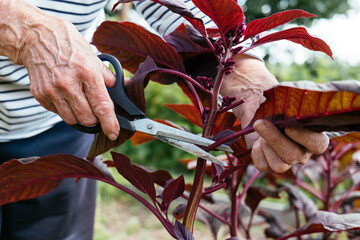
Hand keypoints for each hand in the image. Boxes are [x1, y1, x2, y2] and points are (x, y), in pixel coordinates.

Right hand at [16, 8, 119, 139]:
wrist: (37, 37)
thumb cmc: (69, 46)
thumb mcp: (94, 57)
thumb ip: (109, 77)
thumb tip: (125, 87)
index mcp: (87, 73)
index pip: (102, 106)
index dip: (110, 123)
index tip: (113, 132)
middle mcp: (68, 84)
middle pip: (87, 119)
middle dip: (95, 118)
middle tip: (95, 109)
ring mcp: (52, 90)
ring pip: (72, 120)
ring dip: (80, 116)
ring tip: (80, 101)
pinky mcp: (40, 95)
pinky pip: (58, 113)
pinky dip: (65, 109)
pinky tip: (65, 95)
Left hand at [221, 55, 328, 171]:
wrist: (258, 104)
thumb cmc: (278, 101)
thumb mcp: (288, 97)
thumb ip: (296, 102)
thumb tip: (296, 102)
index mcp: (315, 136)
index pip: (318, 144)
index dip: (304, 137)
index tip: (288, 126)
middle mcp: (302, 151)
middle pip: (294, 156)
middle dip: (275, 139)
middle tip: (260, 123)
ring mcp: (286, 160)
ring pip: (279, 166)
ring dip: (265, 145)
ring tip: (259, 128)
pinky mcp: (268, 164)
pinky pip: (262, 166)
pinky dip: (256, 152)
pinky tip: (256, 140)